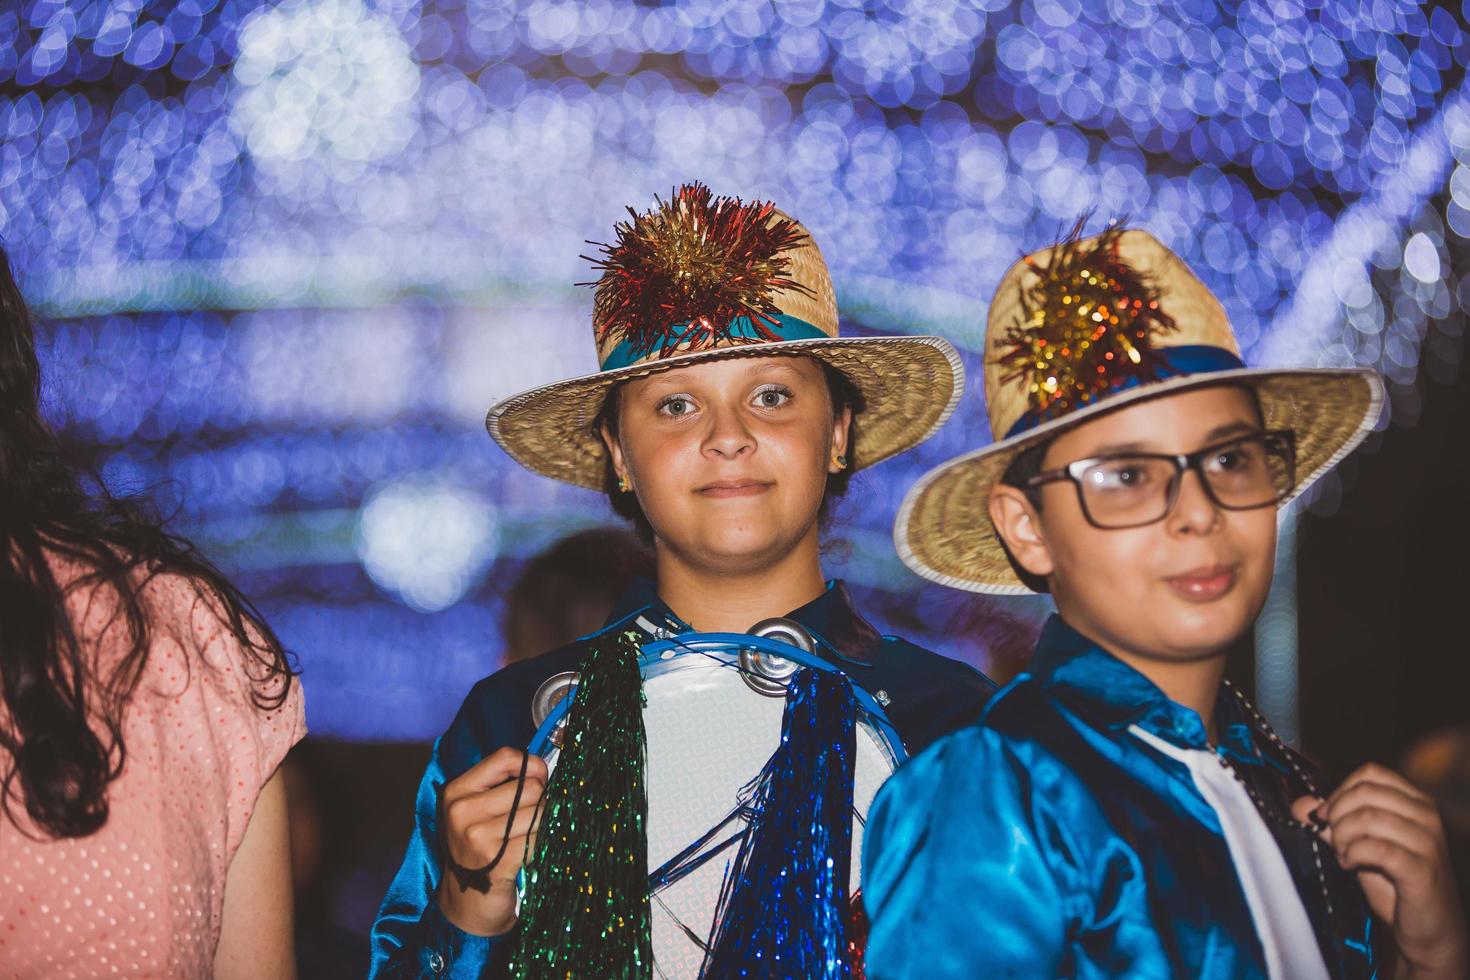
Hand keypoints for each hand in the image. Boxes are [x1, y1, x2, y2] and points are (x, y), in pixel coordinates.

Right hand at [436, 747, 548, 936]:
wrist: (468, 906)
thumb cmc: (479, 852)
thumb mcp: (477, 812)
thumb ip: (503, 785)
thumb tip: (543, 768)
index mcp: (456, 792)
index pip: (505, 757)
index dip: (531, 765)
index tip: (539, 780)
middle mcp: (462, 811)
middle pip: (530, 787)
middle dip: (540, 802)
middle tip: (528, 822)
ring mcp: (477, 836)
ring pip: (539, 812)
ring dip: (541, 827)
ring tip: (525, 840)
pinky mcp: (497, 859)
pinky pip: (539, 838)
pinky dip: (540, 846)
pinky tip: (526, 856)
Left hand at [1292, 763, 1466, 979]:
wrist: (1428, 930)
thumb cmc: (1394, 885)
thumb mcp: (1358, 846)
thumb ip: (1332, 823)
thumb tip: (1299, 805)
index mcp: (1415, 802)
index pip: (1370, 773)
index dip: (1339, 792)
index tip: (1325, 817)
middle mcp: (1426, 816)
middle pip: (1364, 792)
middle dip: (1337, 815)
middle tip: (1334, 841)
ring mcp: (1428, 842)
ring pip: (1367, 817)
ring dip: (1342, 837)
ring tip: (1343, 856)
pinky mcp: (1422, 869)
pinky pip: (1376, 848)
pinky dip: (1353, 854)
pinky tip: (1350, 865)